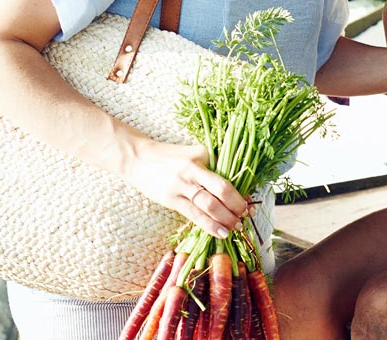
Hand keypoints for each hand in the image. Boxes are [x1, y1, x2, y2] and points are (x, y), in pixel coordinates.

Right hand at [125, 139, 246, 238]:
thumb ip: (211, 167)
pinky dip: (210, 225)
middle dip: (237, 206)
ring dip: (226, 219)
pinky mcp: (171, 199)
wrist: (137, 158)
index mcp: (202, 156)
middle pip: (221, 190)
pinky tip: (220, 232)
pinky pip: (194, 215)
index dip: (240, 191)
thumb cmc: (169, 157)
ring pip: (209, 205)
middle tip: (245, 216)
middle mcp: (193, 170)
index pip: (226, 175)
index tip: (249, 202)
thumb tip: (234, 190)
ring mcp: (181, 185)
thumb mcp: (193, 154)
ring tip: (236, 227)